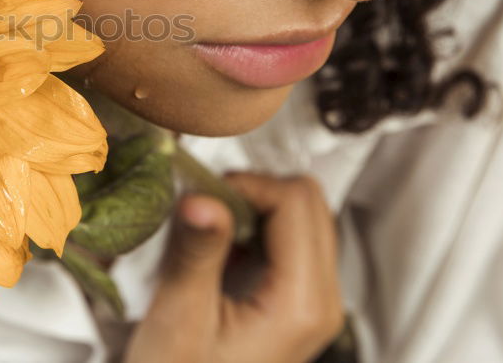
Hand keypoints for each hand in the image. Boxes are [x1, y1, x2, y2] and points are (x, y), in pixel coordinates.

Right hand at [123, 172, 343, 362]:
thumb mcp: (180, 317)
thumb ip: (197, 253)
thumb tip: (202, 197)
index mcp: (301, 303)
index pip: (295, 202)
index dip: (247, 185)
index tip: (204, 197)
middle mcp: (322, 300)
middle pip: (310, 202)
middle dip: (255, 191)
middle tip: (207, 210)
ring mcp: (315, 302)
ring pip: (305, 216)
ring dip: (256, 208)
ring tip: (211, 231)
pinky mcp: (299, 302)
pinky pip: (293, 240)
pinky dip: (258, 228)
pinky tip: (222, 250)